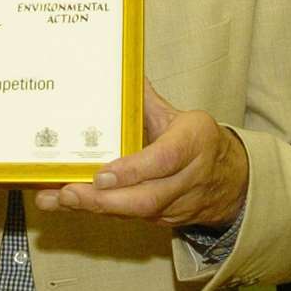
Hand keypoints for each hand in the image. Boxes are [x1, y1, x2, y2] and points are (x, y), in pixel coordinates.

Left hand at [33, 80, 248, 227]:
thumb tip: (121, 70)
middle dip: (104, 199)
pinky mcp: (162, 219)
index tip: (102, 175)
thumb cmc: (201, 142)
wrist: (233, 181)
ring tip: (57, 199)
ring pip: (134, 213)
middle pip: (145, 198)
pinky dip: (97, 212)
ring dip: (93, 208)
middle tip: (69, 193)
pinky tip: (66, 203)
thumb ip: (146, 100)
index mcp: (194, 144)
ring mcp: (175, 204)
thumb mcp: (180, 116)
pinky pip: (129, 218)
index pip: (163, 160)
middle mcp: (186, 179)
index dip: (132, 170)